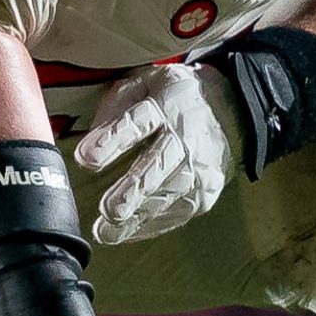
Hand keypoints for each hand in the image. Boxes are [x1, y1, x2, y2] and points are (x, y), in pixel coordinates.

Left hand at [75, 64, 239, 245]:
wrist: (229, 111)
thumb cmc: (173, 99)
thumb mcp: (144, 83)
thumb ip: (115, 105)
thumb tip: (89, 137)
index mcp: (165, 107)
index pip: (137, 123)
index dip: (112, 140)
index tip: (86, 158)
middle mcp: (184, 139)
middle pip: (158, 165)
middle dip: (134, 189)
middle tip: (110, 209)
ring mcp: (198, 168)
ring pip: (168, 195)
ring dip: (139, 215)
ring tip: (107, 231)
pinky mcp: (206, 192)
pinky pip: (178, 212)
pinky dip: (151, 224)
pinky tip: (127, 232)